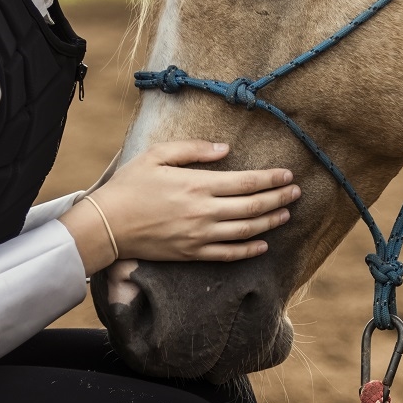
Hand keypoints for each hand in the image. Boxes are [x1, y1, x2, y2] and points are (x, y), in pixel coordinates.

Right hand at [59, 141, 299, 270]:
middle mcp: (203, 212)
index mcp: (197, 184)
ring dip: (269, 222)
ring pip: (245, 231)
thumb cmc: (129, 186)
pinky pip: (227, 254)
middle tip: (296, 192)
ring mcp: (199, 236)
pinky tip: (262, 244)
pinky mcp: (191, 254)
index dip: (270, 179)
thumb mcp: (156, 155)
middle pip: (252, 207)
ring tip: (285, 214)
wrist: (106, 225)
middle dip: (278, 199)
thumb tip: (224, 149)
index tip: (287, 175)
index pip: (245, 182)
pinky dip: (248, 250)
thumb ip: (192, 149)